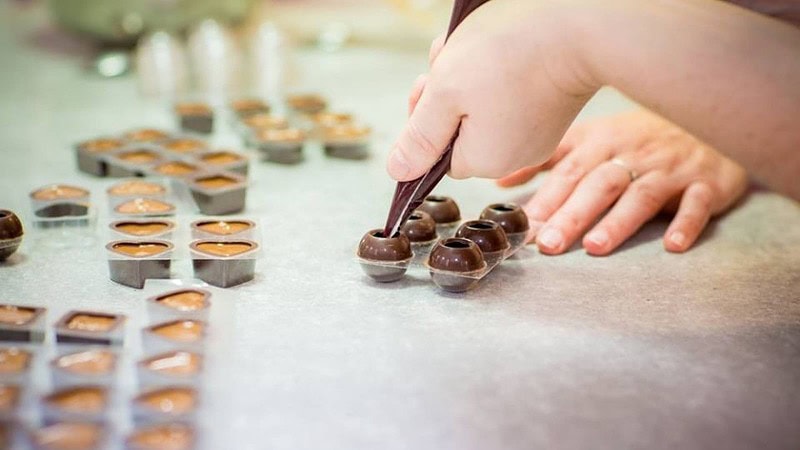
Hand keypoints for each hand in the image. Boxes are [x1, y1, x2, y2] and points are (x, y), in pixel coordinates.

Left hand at [387, 0, 596, 180]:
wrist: (581, 28)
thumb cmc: (510, 55)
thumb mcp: (445, 93)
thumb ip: (419, 137)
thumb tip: (399, 172)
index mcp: (485, 161)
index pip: (438, 154)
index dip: (426, 120)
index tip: (428, 85)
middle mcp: (515, 156)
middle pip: (460, 131)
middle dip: (446, 95)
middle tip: (447, 60)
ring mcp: (538, 134)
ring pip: (483, 112)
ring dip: (468, 81)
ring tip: (474, 50)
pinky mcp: (552, 111)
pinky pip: (510, 102)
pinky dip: (498, 79)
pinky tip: (500, 53)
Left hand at [497, 110, 747, 254]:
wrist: (710, 112)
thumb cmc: (642, 134)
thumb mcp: (592, 137)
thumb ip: (548, 160)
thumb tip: (499, 182)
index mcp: (602, 143)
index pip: (568, 173)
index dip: (545, 200)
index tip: (522, 227)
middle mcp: (633, 154)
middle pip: (598, 186)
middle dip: (572, 214)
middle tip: (547, 244)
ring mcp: (670, 169)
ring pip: (641, 195)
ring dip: (618, 222)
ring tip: (595, 247)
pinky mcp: (707, 182)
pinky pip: (697, 203)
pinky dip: (686, 223)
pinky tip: (673, 245)